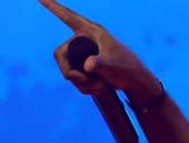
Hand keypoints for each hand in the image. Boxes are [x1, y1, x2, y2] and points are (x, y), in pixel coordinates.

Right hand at [41, 0, 161, 102]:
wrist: (136, 82)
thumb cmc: (128, 69)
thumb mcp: (114, 66)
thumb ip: (101, 64)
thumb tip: (88, 66)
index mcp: (91, 31)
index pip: (68, 17)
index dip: (52, 6)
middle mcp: (84, 40)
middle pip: (61, 55)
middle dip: (70, 72)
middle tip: (84, 82)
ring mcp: (83, 54)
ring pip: (66, 69)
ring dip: (80, 83)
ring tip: (100, 86)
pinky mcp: (84, 66)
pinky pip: (74, 78)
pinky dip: (83, 86)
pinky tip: (98, 88)